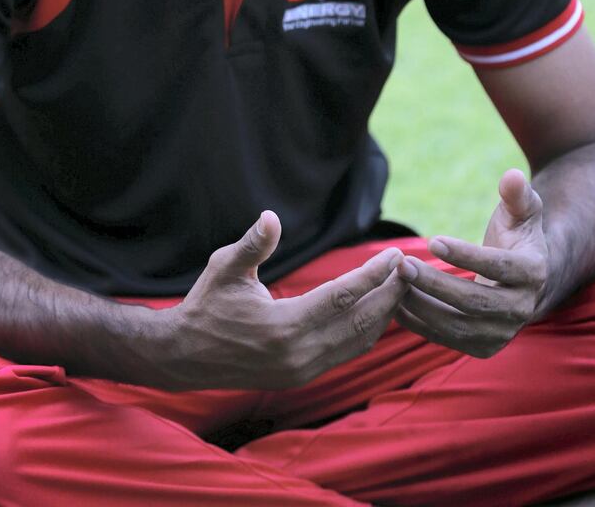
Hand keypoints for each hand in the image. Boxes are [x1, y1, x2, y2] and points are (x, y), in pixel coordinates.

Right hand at [153, 210, 408, 389]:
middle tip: (409, 267)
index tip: (395, 255)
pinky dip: (367, 331)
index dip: (372, 275)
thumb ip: (253, 244)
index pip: (342, 298)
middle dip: (389, 293)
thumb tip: (272, 216)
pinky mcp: (302, 376)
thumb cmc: (206, 305)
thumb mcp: (224, 268)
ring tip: (401, 286)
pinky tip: (378, 312)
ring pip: (358, 341)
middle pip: (360, 322)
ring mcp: (302, 370)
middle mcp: (299, 354)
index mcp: (283, 327)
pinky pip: (346, 352)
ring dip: (383, 313)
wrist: (184, 357)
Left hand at [394, 168, 548, 357]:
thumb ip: (517, 194)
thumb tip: (512, 176)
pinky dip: (420, 324)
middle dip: (435, 284)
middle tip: (402, 265)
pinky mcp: (483, 347)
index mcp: (533, 273)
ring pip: (457, 326)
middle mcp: (522, 309)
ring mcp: (503, 333)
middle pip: (473, 302)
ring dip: (421, 306)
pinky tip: (395, 303)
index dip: (465, 255)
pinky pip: (447, 339)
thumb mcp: (523, 211)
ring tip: (393, 282)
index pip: (497, 267)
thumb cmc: (517, 235)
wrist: (525, 280)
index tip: (432, 240)